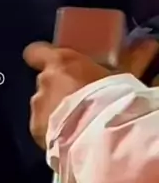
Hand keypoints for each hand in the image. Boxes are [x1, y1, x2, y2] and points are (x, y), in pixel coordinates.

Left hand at [23, 38, 158, 148]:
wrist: (101, 138)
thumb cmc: (112, 99)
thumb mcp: (123, 76)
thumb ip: (133, 59)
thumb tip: (151, 43)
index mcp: (60, 63)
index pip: (36, 52)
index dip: (41, 57)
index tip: (51, 63)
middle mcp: (44, 82)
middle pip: (45, 81)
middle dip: (58, 89)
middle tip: (80, 99)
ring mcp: (38, 107)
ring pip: (43, 105)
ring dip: (55, 110)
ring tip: (77, 122)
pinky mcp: (36, 130)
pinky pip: (42, 127)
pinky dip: (52, 131)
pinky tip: (70, 138)